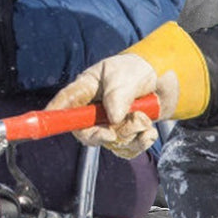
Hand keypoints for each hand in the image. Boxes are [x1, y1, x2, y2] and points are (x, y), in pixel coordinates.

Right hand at [45, 21, 209, 155]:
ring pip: (110, 142)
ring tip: (144, 118)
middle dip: (102, 134)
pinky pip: (127, 149)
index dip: (55, 115)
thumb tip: (113, 118)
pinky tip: (150, 132)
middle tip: (114, 132)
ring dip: (129, 134)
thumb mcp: (126, 76)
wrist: (166, 78)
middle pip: (85, 132)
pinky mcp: (127, 133)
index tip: (52, 121)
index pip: (65, 103)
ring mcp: (110, 123)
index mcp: (87, 89)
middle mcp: (95, 108)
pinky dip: (140, 142)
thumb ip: (118, 95)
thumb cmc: (139, 69)